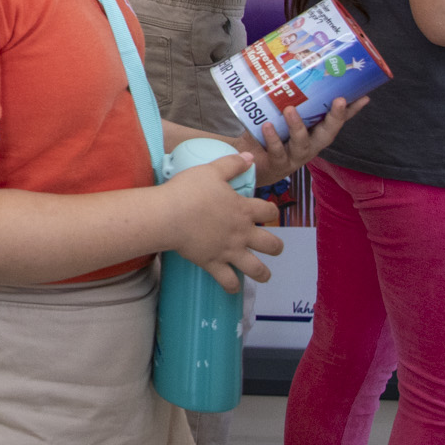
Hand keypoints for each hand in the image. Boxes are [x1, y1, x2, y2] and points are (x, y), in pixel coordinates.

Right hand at [163, 152, 283, 291]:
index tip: (266, 211)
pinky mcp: (214, 264)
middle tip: (270, 246)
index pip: (269, 210)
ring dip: (262, 273)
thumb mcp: (211, 170)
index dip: (271, 210)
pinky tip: (232, 287)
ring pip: (257, 269)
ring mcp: (229, 251)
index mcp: (243, 210)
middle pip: (272, 245)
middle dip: (275, 247)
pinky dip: (232, 287)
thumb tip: (249, 157)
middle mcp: (242, 233)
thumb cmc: (188, 190)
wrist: (169, 215)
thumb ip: (232, 164)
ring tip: (262, 274)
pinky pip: (228, 282)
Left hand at [246, 96, 363, 182]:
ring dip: (297, 125)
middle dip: (336, 117)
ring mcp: (295, 156)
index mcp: (315, 133)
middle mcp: (310, 145)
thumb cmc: (271, 134)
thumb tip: (285, 66)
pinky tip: (267, 125)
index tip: (364, 96)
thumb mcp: (279, 115)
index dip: (351, 110)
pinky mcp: (277, 163)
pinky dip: (273, 138)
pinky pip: (277, 151)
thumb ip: (285, 98)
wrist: (251, 163)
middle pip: (327, 133)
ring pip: (302, 143)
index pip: (336, 121)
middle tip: (340, 100)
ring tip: (290, 109)